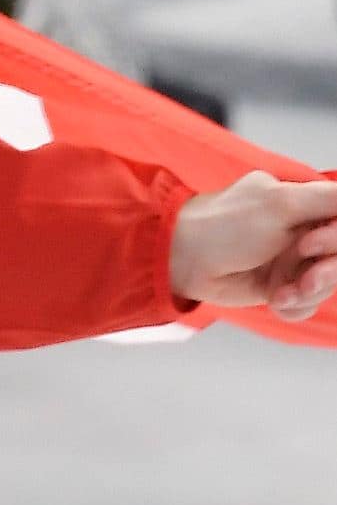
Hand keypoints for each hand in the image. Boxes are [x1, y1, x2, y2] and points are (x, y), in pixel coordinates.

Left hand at [168, 172, 336, 321]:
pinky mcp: (280, 286)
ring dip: (309, 292)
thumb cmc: (224, 225)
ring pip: (328, 284)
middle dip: (328, 272)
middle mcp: (303, 230)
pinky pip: (308, 303)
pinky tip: (274, 300)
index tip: (313, 246)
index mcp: (304, 202)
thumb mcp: (280, 202)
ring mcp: (292, 260)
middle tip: (305, 276)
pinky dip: (294, 306)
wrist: (183, 260)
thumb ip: (326, 198)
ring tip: (283, 292)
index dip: (336, 239)